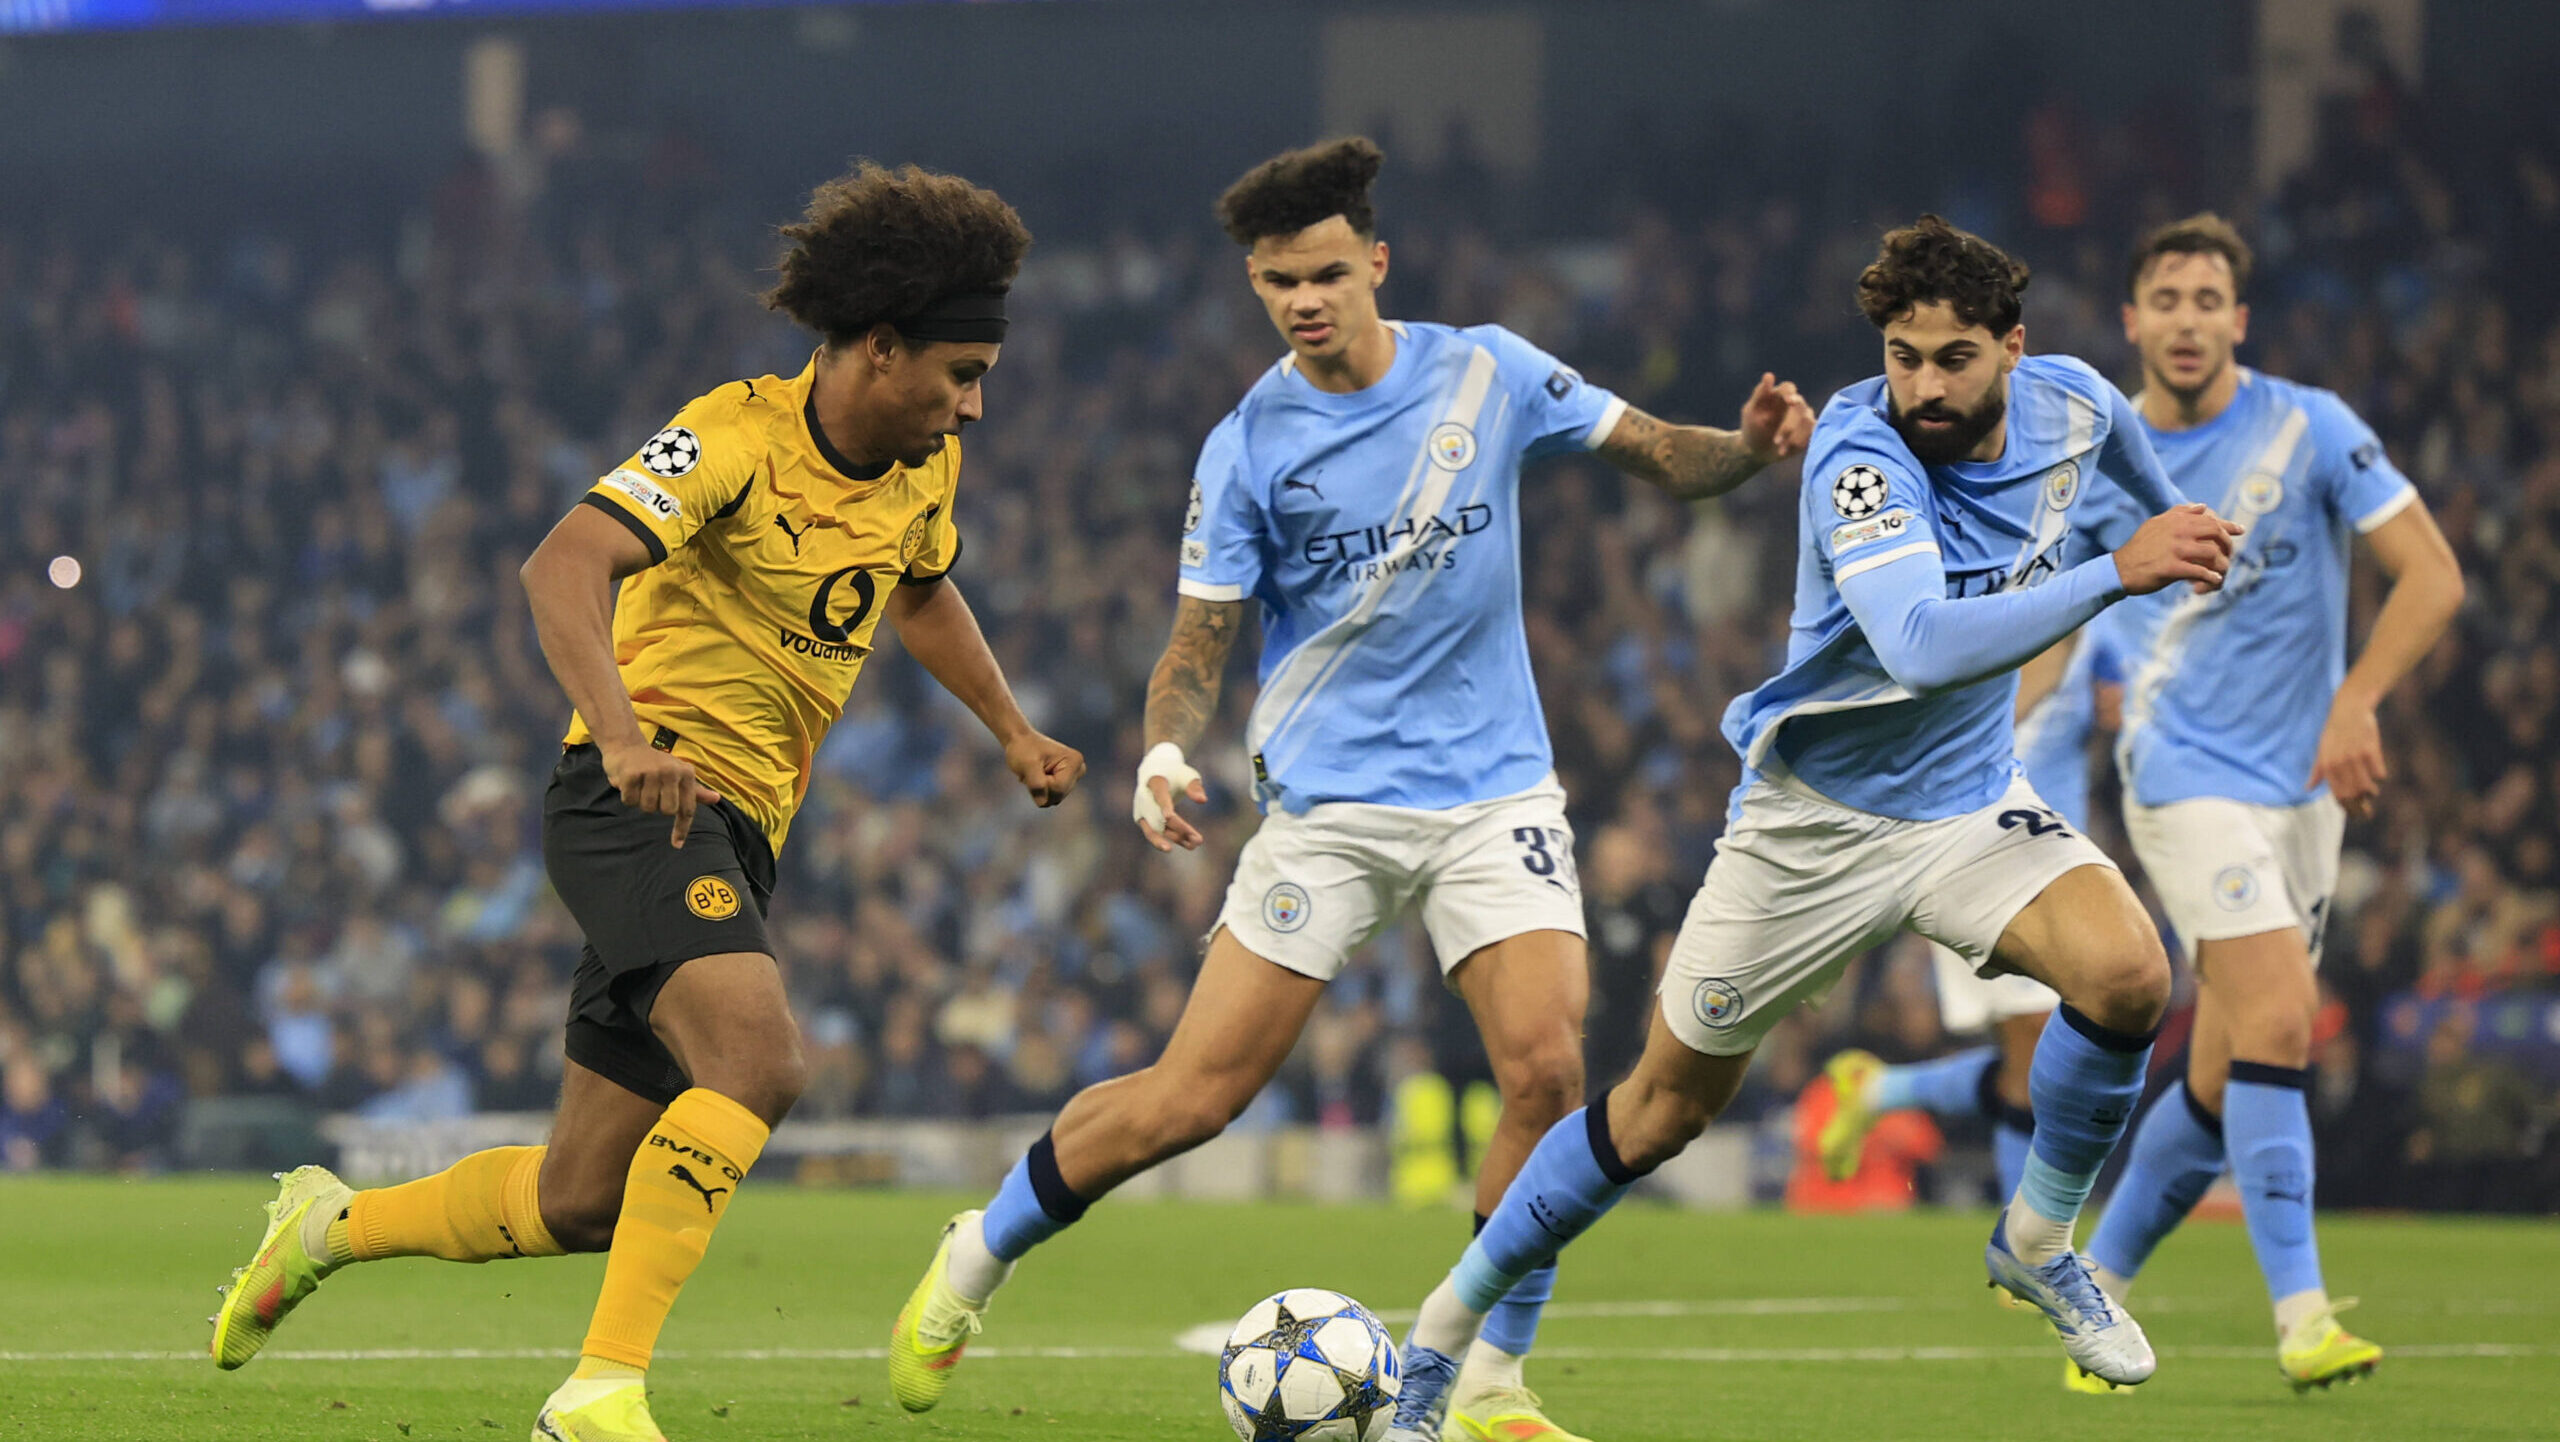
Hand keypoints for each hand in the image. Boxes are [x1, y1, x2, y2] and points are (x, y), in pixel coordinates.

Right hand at [599, 738, 722, 847]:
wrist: (626, 745)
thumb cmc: (655, 764)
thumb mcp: (679, 774)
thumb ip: (695, 790)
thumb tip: (716, 799)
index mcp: (686, 773)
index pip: (688, 808)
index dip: (682, 828)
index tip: (677, 844)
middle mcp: (671, 771)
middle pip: (667, 811)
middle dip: (657, 807)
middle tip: (652, 791)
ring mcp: (651, 772)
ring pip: (647, 807)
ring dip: (641, 801)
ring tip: (641, 785)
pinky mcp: (631, 774)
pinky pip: (630, 801)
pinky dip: (627, 796)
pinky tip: (628, 782)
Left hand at [1005, 731, 1085, 808]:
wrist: (1020, 741)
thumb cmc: (1023, 749)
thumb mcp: (1027, 764)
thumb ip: (1036, 784)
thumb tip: (1043, 803)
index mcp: (1074, 761)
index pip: (1058, 789)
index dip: (1042, 784)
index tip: (1034, 768)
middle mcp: (1079, 769)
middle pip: (1058, 796)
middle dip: (1041, 788)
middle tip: (1033, 771)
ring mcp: (1074, 777)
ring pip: (1054, 799)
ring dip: (1039, 790)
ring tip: (1035, 773)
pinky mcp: (1066, 783)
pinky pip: (1052, 798)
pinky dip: (1040, 791)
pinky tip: (1038, 776)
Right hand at [1133, 742, 1206, 851]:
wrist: (1155, 774)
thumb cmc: (1175, 774)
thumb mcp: (1187, 775)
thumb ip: (1194, 786)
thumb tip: (1202, 801)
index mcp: (1155, 783)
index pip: (1159, 796)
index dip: (1163, 806)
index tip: (1169, 817)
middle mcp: (1144, 799)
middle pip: (1159, 818)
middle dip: (1179, 829)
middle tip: (1199, 840)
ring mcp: (1141, 811)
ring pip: (1155, 830)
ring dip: (1176, 838)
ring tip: (1195, 845)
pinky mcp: (1143, 821)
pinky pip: (1157, 833)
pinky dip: (1174, 838)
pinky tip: (1190, 845)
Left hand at [1740, 372, 1815, 462]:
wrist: (1755, 452)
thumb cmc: (1751, 428)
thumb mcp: (1751, 413)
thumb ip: (1760, 394)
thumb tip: (1769, 375)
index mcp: (1779, 395)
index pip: (1789, 388)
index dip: (1790, 393)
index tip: (1788, 401)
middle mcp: (1794, 404)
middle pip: (1800, 407)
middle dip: (1788, 425)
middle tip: (1775, 440)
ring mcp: (1803, 418)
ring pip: (1808, 421)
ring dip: (1793, 436)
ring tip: (1779, 448)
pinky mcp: (1809, 432)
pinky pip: (1812, 433)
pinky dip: (1799, 442)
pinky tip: (1785, 450)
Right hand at [2113, 503, 2243, 595]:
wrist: (2120, 569)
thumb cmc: (2140, 547)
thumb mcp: (2156, 523)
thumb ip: (2179, 513)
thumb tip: (2203, 506)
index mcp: (2175, 520)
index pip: (2210, 519)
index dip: (2228, 525)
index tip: (2240, 530)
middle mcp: (2177, 531)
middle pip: (2215, 533)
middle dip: (2227, 544)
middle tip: (2229, 555)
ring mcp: (2175, 549)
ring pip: (2212, 554)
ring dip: (2220, 564)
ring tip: (2220, 571)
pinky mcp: (2171, 567)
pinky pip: (2200, 572)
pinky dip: (2210, 577)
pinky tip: (2213, 581)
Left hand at [2310, 695, 2386, 818]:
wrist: (2350, 709)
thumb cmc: (2334, 731)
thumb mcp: (2321, 750)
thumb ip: (2317, 771)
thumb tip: (2307, 788)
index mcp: (2327, 766)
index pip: (2338, 795)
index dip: (2348, 807)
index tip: (2354, 813)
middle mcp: (2339, 763)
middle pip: (2354, 794)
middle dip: (2361, 805)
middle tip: (2367, 810)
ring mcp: (2355, 757)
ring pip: (2368, 786)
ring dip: (2371, 792)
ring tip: (2371, 791)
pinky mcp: (2370, 750)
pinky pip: (2379, 773)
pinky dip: (2380, 775)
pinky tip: (2377, 771)